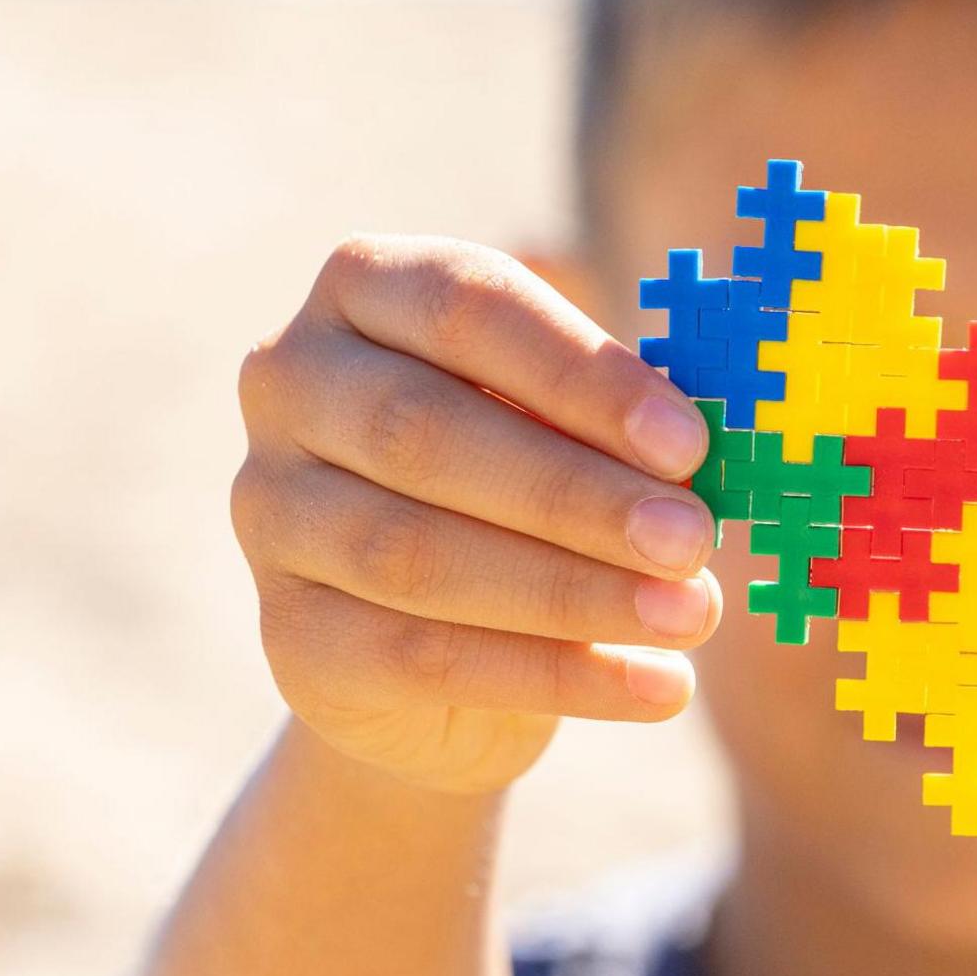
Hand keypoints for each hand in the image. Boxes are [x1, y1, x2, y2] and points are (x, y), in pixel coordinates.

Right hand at [230, 236, 721, 793]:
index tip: (690, 443)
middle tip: (692, 539)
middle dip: (576, 494)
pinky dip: (554, 675)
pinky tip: (657, 686)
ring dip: (573, 590)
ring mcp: (269, 512)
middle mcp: (290, 384)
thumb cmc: (529, 482)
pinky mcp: (290, 636)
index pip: (466, 307)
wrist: (441, 649)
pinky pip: (421, 657)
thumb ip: (620, 404)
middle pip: (425, 433)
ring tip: (691, 614)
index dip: (581, 375)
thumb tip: (707, 426)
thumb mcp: (574, 418)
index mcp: (366, 290)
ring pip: (415, 553)